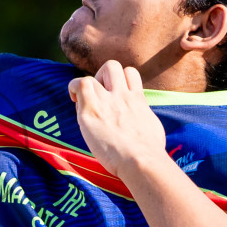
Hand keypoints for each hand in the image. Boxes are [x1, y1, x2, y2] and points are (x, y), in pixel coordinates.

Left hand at [68, 60, 167, 177]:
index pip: (130, 73)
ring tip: (84, 100)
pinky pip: (78, 85)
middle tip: (99, 95)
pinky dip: (74, 88)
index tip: (114, 93)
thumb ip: (142, 116)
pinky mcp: (91, 112)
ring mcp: (106, 102)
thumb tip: (140, 118)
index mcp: (138, 99)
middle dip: (102, 76)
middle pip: (112, 66)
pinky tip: (74, 100)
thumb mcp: (152, 126)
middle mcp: (122, 95)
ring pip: (92, 75)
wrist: (141, 159)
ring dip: (86, 85)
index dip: (120, 79)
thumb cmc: (149, 151)